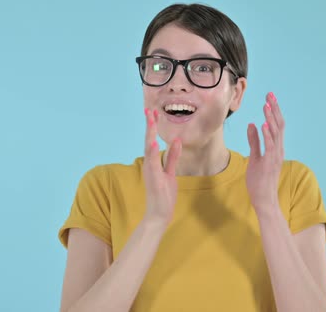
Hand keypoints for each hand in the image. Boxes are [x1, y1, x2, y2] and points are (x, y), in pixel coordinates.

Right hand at [142, 108, 181, 224]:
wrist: (159, 216)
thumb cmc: (164, 196)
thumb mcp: (170, 173)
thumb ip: (173, 158)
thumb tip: (176, 142)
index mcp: (153, 164)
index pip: (152, 141)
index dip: (152, 127)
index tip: (153, 112)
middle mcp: (149, 166)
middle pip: (148, 141)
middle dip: (149, 126)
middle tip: (149, 110)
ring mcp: (151, 173)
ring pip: (148, 150)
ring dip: (149, 135)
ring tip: (151, 120)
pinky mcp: (154, 180)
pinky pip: (153, 165)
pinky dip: (153, 153)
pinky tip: (154, 143)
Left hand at [246, 92, 284, 212]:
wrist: (265, 200)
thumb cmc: (259, 181)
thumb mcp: (255, 157)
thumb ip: (254, 141)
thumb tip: (252, 125)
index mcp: (276, 148)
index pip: (276, 125)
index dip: (273, 111)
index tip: (269, 98)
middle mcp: (278, 150)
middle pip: (279, 125)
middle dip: (274, 109)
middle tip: (270, 94)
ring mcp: (275, 156)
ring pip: (276, 133)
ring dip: (270, 118)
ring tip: (266, 105)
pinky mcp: (269, 163)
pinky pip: (270, 146)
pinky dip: (268, 134)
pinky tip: (263, 124)